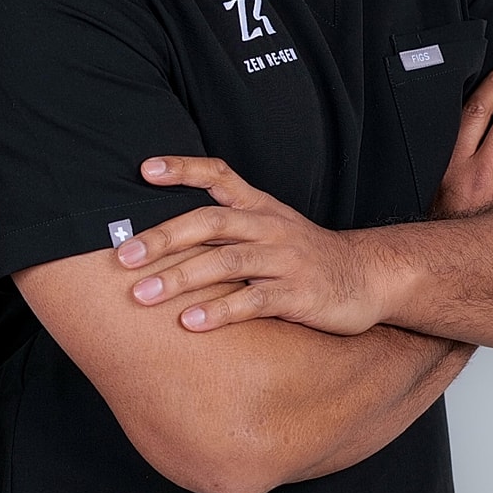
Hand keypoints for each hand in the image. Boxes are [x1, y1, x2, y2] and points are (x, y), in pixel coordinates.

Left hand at [116, 156, 392, 335]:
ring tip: (144, 295)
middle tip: (124, 255)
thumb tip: (163, 234)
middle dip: (163, 237)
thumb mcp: (270, 228)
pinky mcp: (297, 294)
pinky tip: (190, 323)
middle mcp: (269, 227)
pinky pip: (253, 302)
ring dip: (181, 278)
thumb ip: (226, 226)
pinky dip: (220, 311)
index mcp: (260, 207)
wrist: (367, 278)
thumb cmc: (304, 256)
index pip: (219, 175)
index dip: (183, 168)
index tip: (145, 169)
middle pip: (210, 221)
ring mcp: (284, 260)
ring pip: (226, 261)